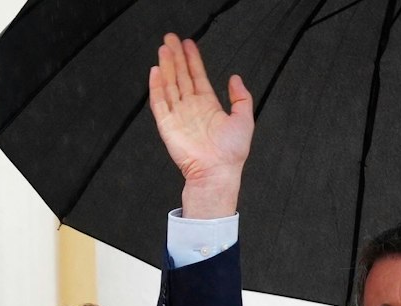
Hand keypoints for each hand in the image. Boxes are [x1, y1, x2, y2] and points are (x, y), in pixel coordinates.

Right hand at [148, 34, 252, 218]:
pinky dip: (156, 87)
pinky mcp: (167, 125)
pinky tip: (155, 71)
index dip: (192, 60)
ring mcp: (178, 116)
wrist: (217, 172)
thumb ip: (241, 97)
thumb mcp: (245, 119)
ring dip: (165, 66)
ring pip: (169, 85)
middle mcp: (191, 108)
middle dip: (175, 57)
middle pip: (180, 76)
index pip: (197, 76)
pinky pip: (159, 103)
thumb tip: (235, 78)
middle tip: (170, 38)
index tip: (188, 44)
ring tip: (163, 48)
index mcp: (207, 105)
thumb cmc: (231, 152)